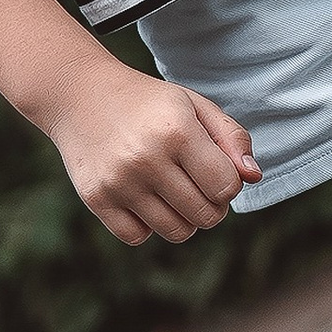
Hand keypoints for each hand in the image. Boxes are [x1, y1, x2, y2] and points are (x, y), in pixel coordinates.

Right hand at [39, 60, 258, 242]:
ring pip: (176, 232)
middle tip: (195, 184)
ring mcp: (118, 181)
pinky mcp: (95, 198)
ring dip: (183, 219)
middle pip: (206, 215)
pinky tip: (141, 198)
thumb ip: (232, 138)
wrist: (78, 94)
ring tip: (172, 193)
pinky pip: (137, 237)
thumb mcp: (193, 105)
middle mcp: (146, 158)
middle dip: (210, 205)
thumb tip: (253, 177)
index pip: (227, 188)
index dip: (228, 184)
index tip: (213, 169)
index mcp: (177, 131)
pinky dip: (146, 225)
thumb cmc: (147, 103)